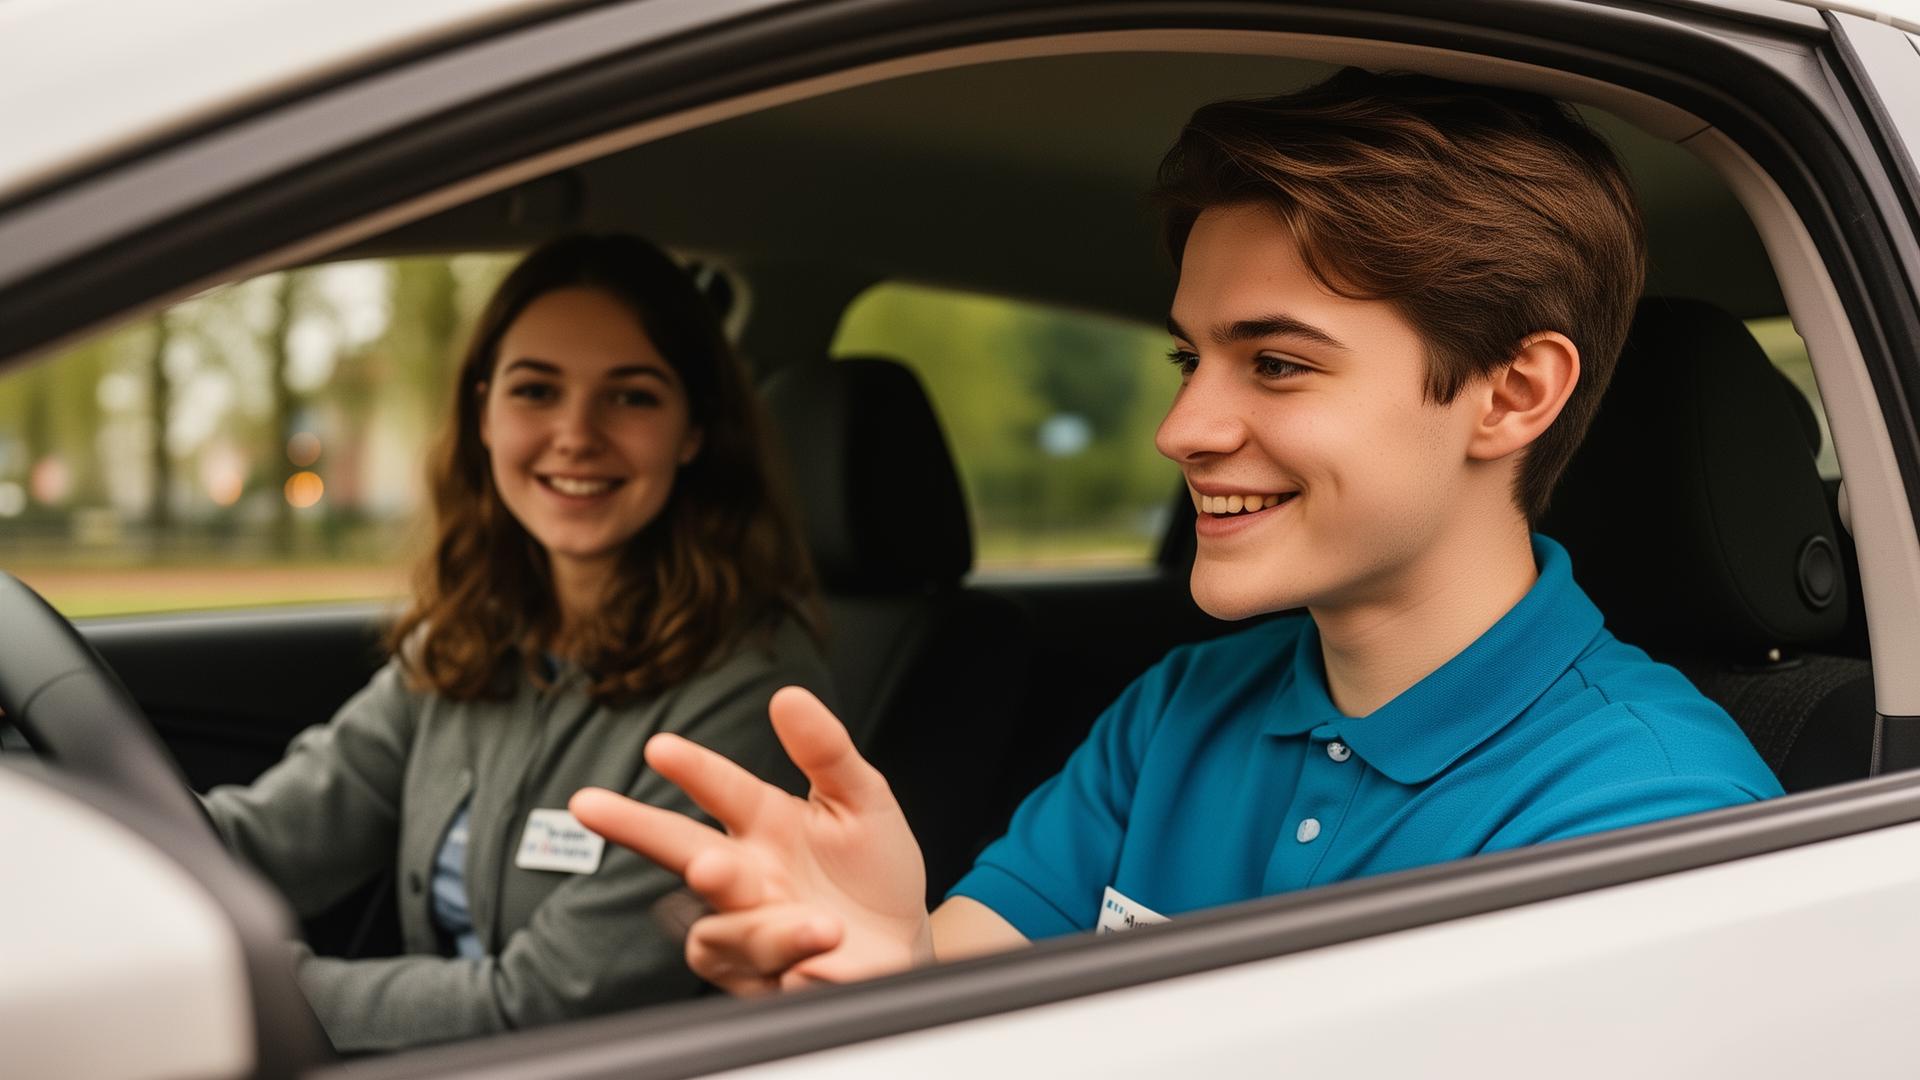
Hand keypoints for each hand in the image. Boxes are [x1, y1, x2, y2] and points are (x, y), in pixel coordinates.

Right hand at [570, 686, 931, 994]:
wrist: (900, 942)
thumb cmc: (873, 868)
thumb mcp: (863, 800)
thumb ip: (826, 752)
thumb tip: (787, 696)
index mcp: (763, 821)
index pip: (719, 789)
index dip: (691, 769)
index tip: (658, 748)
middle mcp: (744, 873)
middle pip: (675, 848)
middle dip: (633, 825)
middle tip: (590, 805)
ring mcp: (747, 926)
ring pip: (718, 927)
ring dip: (761, 926)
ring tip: (824, 924)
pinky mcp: (759, 977)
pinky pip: (751, 971)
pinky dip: (786, 959)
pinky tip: (823, 951)